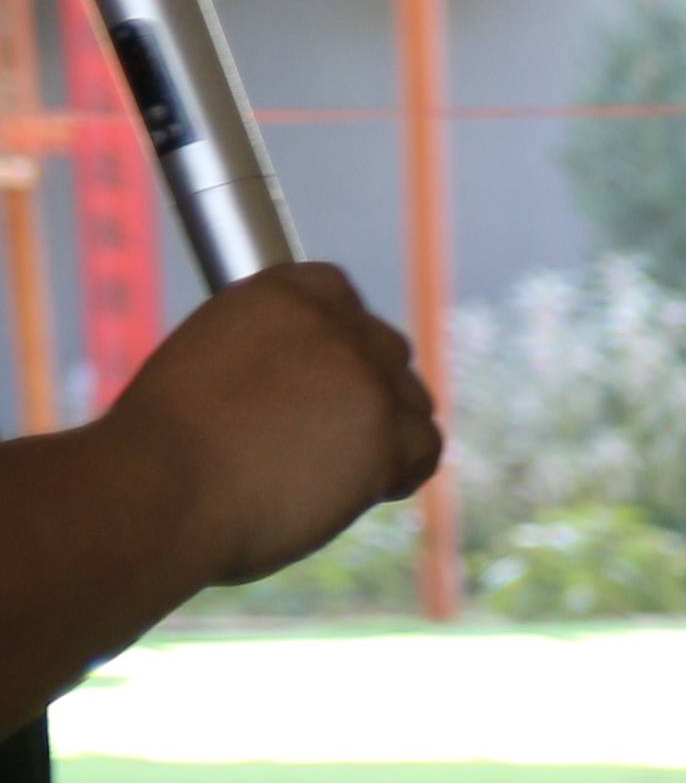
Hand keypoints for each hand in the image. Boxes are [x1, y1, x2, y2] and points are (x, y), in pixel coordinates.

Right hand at [102, 265, 438, 590]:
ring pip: (411, 398)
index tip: (319, 380)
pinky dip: (401, 470)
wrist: (164, 488)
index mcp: (277, 293)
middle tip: (321, 436)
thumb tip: (307, 384)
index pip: (337, 293)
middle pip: (385, 348)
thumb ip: (270, 354)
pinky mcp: (390, 433)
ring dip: (385, 432)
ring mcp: (366, 375)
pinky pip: (426, 445)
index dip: (338, 341)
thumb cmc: (164, 447)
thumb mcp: (209, 360)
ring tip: (328, 469)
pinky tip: (361, 489)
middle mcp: (330, 323)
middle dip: (364, 389)